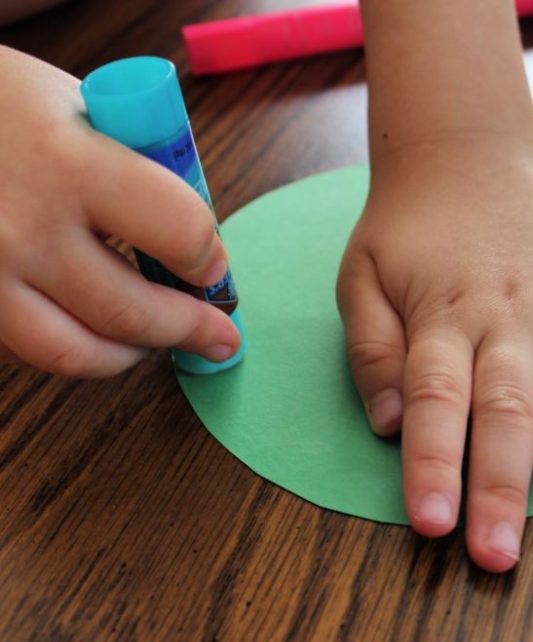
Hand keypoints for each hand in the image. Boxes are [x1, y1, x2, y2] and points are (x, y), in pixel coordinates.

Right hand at [0, 47, 240, 376]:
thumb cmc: (2, 106)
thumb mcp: (81, 109)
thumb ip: (139, 172)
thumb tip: (195, 241)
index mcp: (68, 161)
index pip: (178, 231)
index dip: (208, 256)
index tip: (215, 266)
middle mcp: (23, 226)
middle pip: (131, 311)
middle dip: (191, 329)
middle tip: (220, 336)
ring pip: (76, 353)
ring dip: (131, 354)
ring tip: (156, 344)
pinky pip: (25, 351)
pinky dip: (68, 346)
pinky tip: (89, 329)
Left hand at [337, 139, 532, 571]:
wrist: (458, 155)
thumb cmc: (405, 230)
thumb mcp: (360, 279)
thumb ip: (371, 350)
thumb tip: (389, 425)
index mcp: (441, 318)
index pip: (435, 402)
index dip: (433, 465)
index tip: (435, 527)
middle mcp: (503, 314)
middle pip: (505, 407)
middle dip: (503, 483)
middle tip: (501, 554)